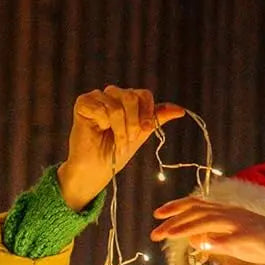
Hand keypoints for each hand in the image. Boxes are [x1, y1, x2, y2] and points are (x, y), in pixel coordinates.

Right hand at [58, 87, 184, 210]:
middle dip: (133, 123)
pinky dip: (104, 124)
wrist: (97, 170)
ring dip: (120, 128)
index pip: (143, 94)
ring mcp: (97, 97)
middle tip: (128, 139)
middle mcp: (113, 94)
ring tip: (115, 141)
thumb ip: (157, 118)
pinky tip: (99, 131)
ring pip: (118, 105)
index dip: (147, 112)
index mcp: (127, 99)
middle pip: (131, 96)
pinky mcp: (83, 103)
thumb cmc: (115, 154)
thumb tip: (180, 110)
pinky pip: (102, 108)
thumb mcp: (141, 134)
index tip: (145, 130)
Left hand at [149, 197, 264, 264]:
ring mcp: (242, 224)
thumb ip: (213, 239)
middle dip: (174, 221)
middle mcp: (231, 215)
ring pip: (210, 222)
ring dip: (186, 228)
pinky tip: (202, 245)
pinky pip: (232, 238)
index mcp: (227, 214)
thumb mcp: (233, 242)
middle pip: (198, 213)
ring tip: (169, 235)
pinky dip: (217, 241)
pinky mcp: (252, 237)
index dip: (176, 209)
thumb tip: (193, 239)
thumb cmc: (261, 243)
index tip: (157, 215)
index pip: (197, 207)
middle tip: (154, 231)